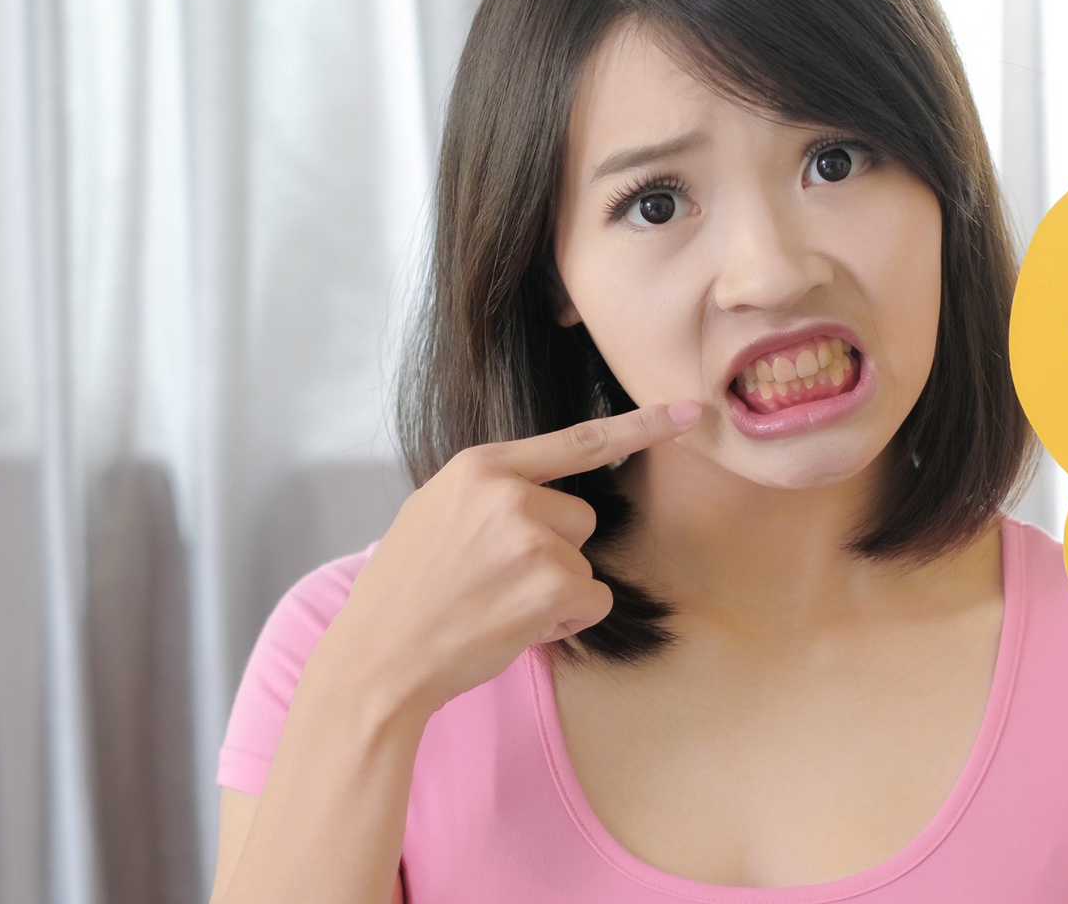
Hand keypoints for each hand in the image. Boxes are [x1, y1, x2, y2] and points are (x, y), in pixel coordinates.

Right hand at [320, 400, 702, 720]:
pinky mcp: (551, 586)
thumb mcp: (434, 512)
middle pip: (580, 518)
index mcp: (480, 467)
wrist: (379, 655)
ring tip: (494, 604)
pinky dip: (563, 621)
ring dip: (554, 591)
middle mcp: (510, 494)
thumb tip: (536, 494)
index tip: (689, 412)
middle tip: (493, 580)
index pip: (576, 440)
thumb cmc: (405, 591)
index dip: (640, 425)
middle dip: (552, 552)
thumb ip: (489, 493)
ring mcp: (532, 538)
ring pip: (583, 564)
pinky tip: (511, 625)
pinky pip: (590, 600)